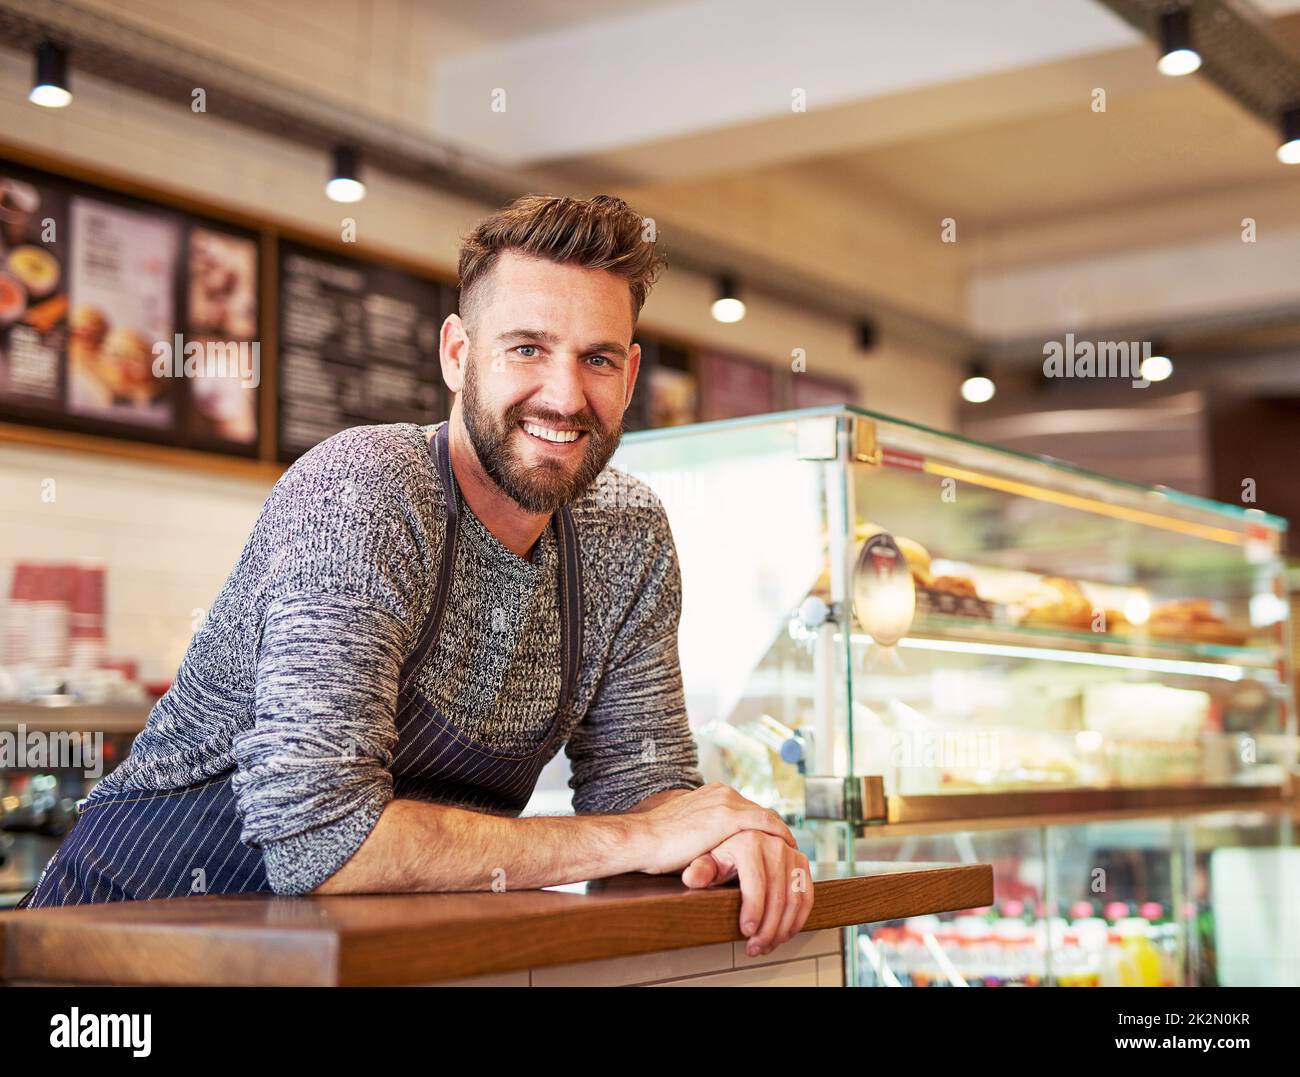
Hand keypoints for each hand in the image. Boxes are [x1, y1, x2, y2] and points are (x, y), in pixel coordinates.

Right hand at [630, 782, 796, 876]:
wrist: (640, 839)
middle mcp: (721, 792)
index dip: (761, 826)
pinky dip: (779, 834)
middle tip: (788, 849)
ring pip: (766, 816)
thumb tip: (711, 847)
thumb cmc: (656, 843)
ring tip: (792, 851)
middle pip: (759, 811)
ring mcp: (726, 802)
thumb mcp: (686, 830)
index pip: (746, 808)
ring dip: (780, 833)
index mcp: (711, 794)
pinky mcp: (728, 817)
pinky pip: (765, 823)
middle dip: (774, 830)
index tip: (770, 841)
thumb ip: (704, 831)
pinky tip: (788, 848)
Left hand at [682, 830, 812, 956]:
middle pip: (777, 896)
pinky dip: (798, 919)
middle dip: (767, 928)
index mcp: (750, 842)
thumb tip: (692, 878)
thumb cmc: (724, 853)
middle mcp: (774, 844)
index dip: (753, 910)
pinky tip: (784, 933)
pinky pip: (807, 896)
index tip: (746, 931)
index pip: (755, 882)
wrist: (744, 839)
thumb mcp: (709, 859)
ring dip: (783, 928)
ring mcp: (791, 853)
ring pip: (794, 899)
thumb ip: (701, 870)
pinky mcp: (802, 863)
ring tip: (767, 944)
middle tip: (755, 947)